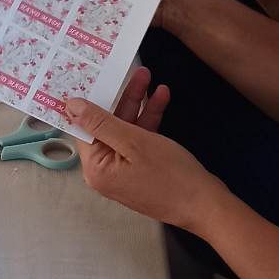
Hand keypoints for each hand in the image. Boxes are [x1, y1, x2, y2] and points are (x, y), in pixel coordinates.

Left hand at [66, 80, 227, 233]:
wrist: (208, 206)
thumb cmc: (170, 175)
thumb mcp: (133, 142)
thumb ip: (100, 122)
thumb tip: (70, 105)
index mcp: (95, 168)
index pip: (84, 127)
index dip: (89, 101)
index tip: (91, 76)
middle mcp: (105, 171)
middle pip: (107, 125)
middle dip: (122, 98)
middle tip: (133, 72)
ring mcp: (125, 170)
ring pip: (126, 129)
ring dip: (138, 104)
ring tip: (149, 77)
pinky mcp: (142, 169)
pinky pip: (140, 139)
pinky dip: (150, 120)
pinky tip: (161, 97)